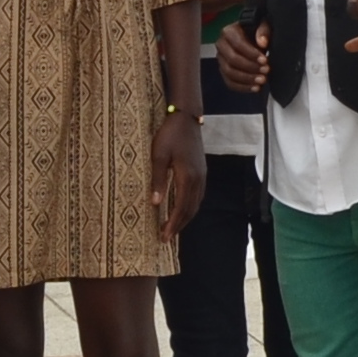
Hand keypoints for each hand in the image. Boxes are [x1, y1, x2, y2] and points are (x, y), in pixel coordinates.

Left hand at [151, 106, 206, 231]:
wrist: (186, 118)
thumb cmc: (169, 135)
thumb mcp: (158, 155)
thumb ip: (158, 180)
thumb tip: (156, 204)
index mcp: (187, 176)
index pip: (181, 207)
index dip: (173, 224)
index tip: (164, 236)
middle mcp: (198, 179)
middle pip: (190, 209)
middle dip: (178, 225)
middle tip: (166, 238)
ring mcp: (202, 175)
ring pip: (196, 204)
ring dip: (185, 218)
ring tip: (173, 228)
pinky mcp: (202, 171)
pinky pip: (198, 196)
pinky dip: (190, 207)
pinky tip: (182, 210)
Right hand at [215, 20, 267, 95]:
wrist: (252, 37)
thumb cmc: (256, 30)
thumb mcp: (263, 25)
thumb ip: (263, 30)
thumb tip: (262, 41)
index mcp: (228, 32)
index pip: (237, 44)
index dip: (251, 53)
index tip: (264, 60)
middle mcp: (221, 45)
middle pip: (232, 60)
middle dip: (250, 67)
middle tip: (265, 71)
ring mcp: (221, 60)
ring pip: (229, 73)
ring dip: (247, 79)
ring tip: (262, 80)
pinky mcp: (224, 72)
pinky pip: (230, 83)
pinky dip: (243, 87)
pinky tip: (255, 88)